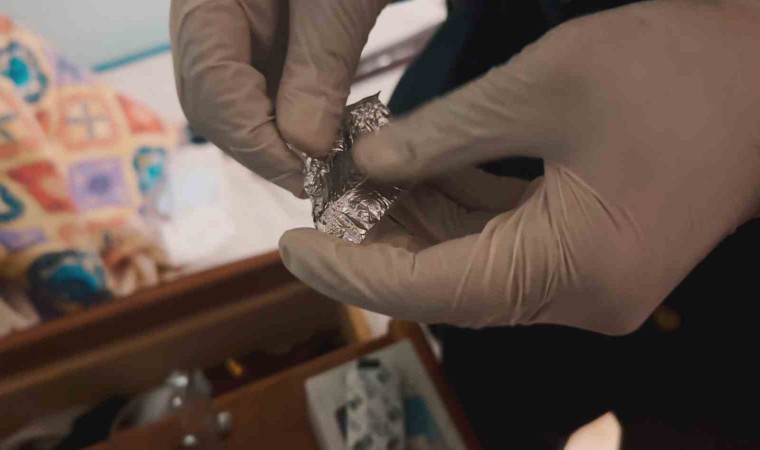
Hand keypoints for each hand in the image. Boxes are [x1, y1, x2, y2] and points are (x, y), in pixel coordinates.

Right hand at [170, 0, 387, 194]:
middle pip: (216, 105)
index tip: (311, 178)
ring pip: (238, 104)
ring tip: (330, 163)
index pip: (212, 91)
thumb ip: (317, 68)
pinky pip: (263, 87)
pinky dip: (295, 117)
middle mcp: (205, 17)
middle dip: (266, 149)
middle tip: (323, 179)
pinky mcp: (259, 34)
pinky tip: (327, 132)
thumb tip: (305, 149)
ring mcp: (229, 27)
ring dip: (282, 140)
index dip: (259, 145)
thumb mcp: (337, 0)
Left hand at [280, 1, 759, 334]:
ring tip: (357, 181)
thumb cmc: (678, 71)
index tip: (293, 246)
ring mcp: (587, 279)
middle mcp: (578, 295)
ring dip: (414, 225)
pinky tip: (414, 176)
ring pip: (472, 265)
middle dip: (378, 241)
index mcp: (571, 269)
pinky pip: (504, 244)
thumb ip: (443, 135)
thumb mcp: (543, 86)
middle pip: (447, 283)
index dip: (352, 270)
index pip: (430, 289)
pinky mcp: (591, 254)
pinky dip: (456, 214)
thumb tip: (369, 166)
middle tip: (322, 198)